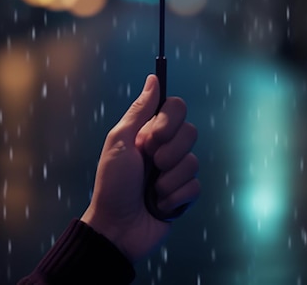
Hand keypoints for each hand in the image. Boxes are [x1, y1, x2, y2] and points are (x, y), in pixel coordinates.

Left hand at [80, 74, 199, 262]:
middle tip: (149, 163)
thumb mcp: (120, 141)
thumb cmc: (112, 183)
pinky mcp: (185, 194)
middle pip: (190, 132)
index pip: (177, 107)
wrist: (116, 227)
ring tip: (151, 189)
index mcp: (150, 131)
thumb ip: (139, 110)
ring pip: (193, 161)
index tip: (150, 137)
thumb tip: (154, 78)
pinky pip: (195, 185)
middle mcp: (167, 147)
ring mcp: (177, 171)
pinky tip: (159, 204)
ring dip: (168, 178)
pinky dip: (174, 197)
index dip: (168, 121)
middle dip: (168, 151)